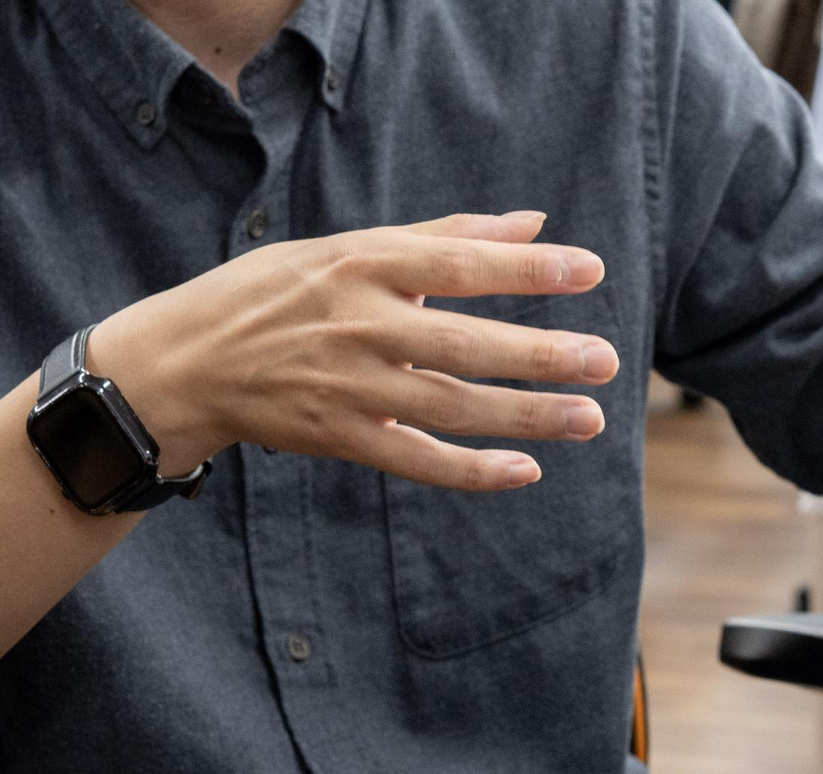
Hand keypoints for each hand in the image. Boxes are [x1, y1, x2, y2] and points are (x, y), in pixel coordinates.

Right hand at [86, 213, 619, 490]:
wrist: (184, 362)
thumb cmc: (280, 292)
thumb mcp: (352, 246)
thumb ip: (446, 236)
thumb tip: (533, 221)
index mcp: (363, 264)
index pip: (459, 264)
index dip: (527, 268)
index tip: (591, 269)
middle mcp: (357, 324)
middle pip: (463, 343)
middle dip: (540, 354)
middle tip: (606, 360)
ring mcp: (348, 387)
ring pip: (449, 406)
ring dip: (524, 416)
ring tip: (589, 418)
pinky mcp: (339, 438)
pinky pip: (415, 459)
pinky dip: (471, 470)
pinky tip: (526, 471)